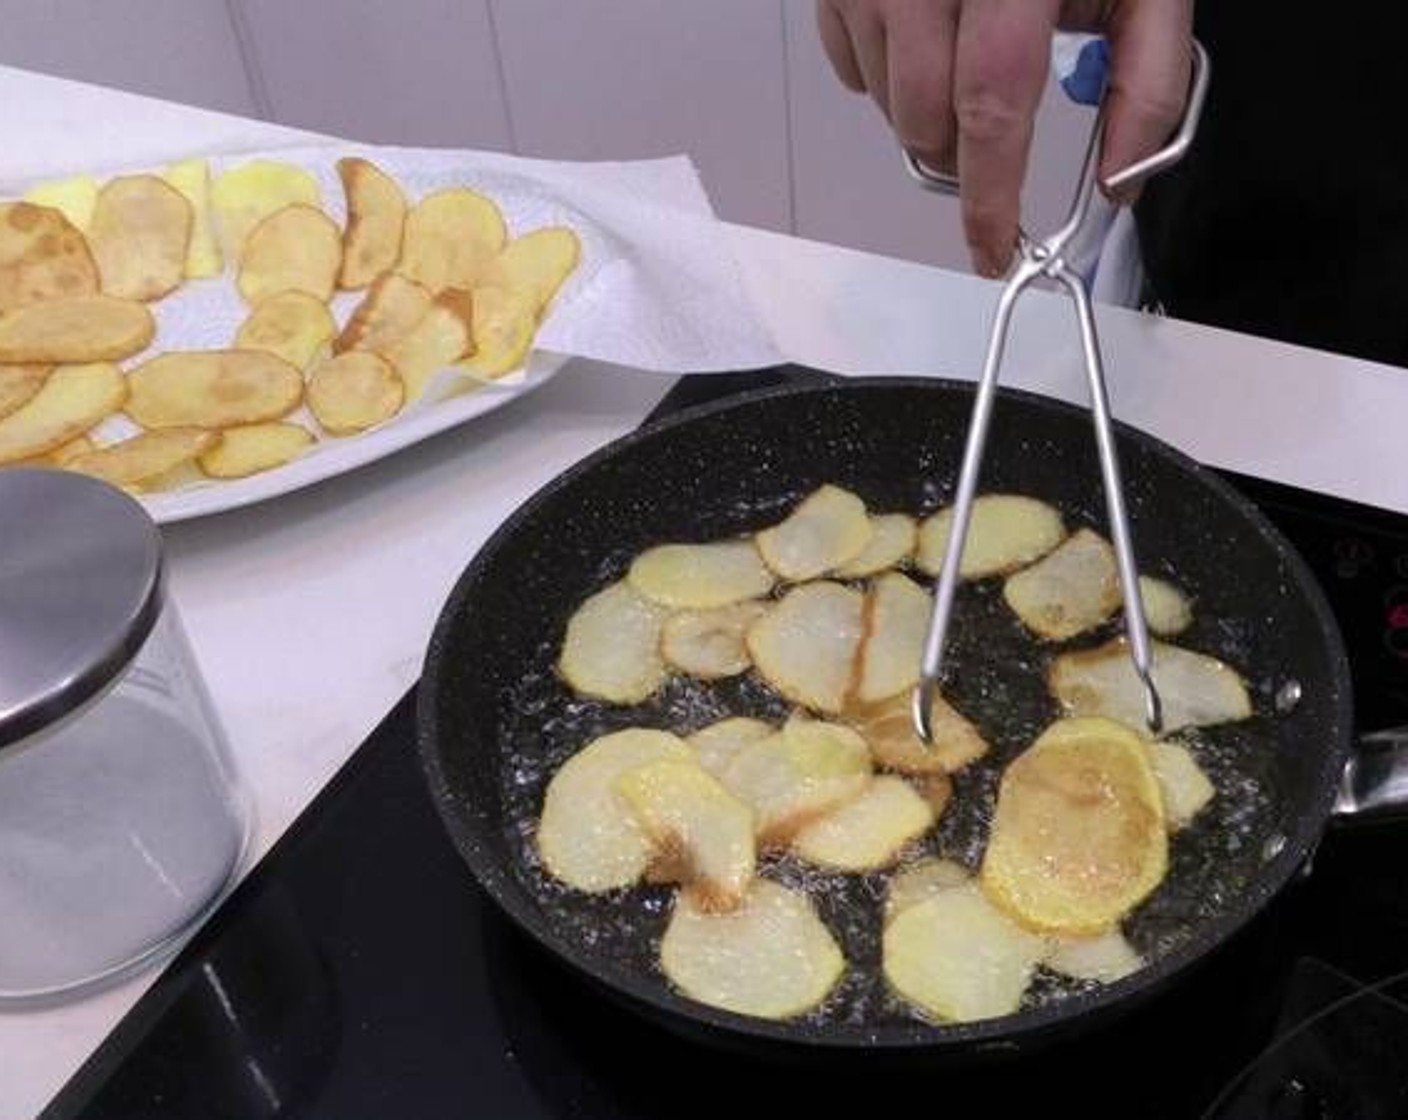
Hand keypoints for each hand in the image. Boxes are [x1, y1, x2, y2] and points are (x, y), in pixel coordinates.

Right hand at [816, 0, 1192, 276]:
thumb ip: (1148, 81)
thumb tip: (1119, 184)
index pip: (991, 105)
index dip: (990, 194)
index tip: (995, 250)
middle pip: (925, 118)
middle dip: (960, 161)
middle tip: (995, 151)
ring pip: (884, 102)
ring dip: (927, 118)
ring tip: (969, 68)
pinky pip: (851, 64)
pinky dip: (888, 78)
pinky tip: (929, 39)